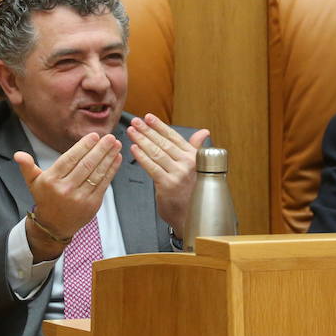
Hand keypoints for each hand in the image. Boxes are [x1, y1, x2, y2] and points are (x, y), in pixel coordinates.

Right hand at [14, 132, 120, 260]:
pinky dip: (111, 170)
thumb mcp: (32, 182)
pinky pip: (104, 184)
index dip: (83, 146)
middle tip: (110, 137)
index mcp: (51, 180)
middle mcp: (65, 189)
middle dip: (100, 149)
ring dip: (108, 157)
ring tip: (116, 145)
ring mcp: (80, 198)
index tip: (94, 135)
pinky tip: (116, 159)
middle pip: (86, 165)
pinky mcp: (92, 204)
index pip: (70, 159)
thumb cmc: (45, 198)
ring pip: (97, 173)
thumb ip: (27, 166)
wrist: (53, 226)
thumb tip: (18, 154)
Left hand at [127, 114, 209, 230]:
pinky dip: (142, 157)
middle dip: (147, 130)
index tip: (148, 117)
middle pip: (163, 143)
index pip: (174, 137)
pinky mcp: (167, 185)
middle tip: (135, 121)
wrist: (191, 217)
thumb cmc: (192, 192)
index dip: (160, 126)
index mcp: (194, 157)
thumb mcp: (197, 168)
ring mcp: (178, 174)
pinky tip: (134, 148)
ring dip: (142, 140)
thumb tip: (203, 132)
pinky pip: (152, 167)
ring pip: (156, 153)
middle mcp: (187, 163)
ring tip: (131, 132)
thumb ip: (196, 148)